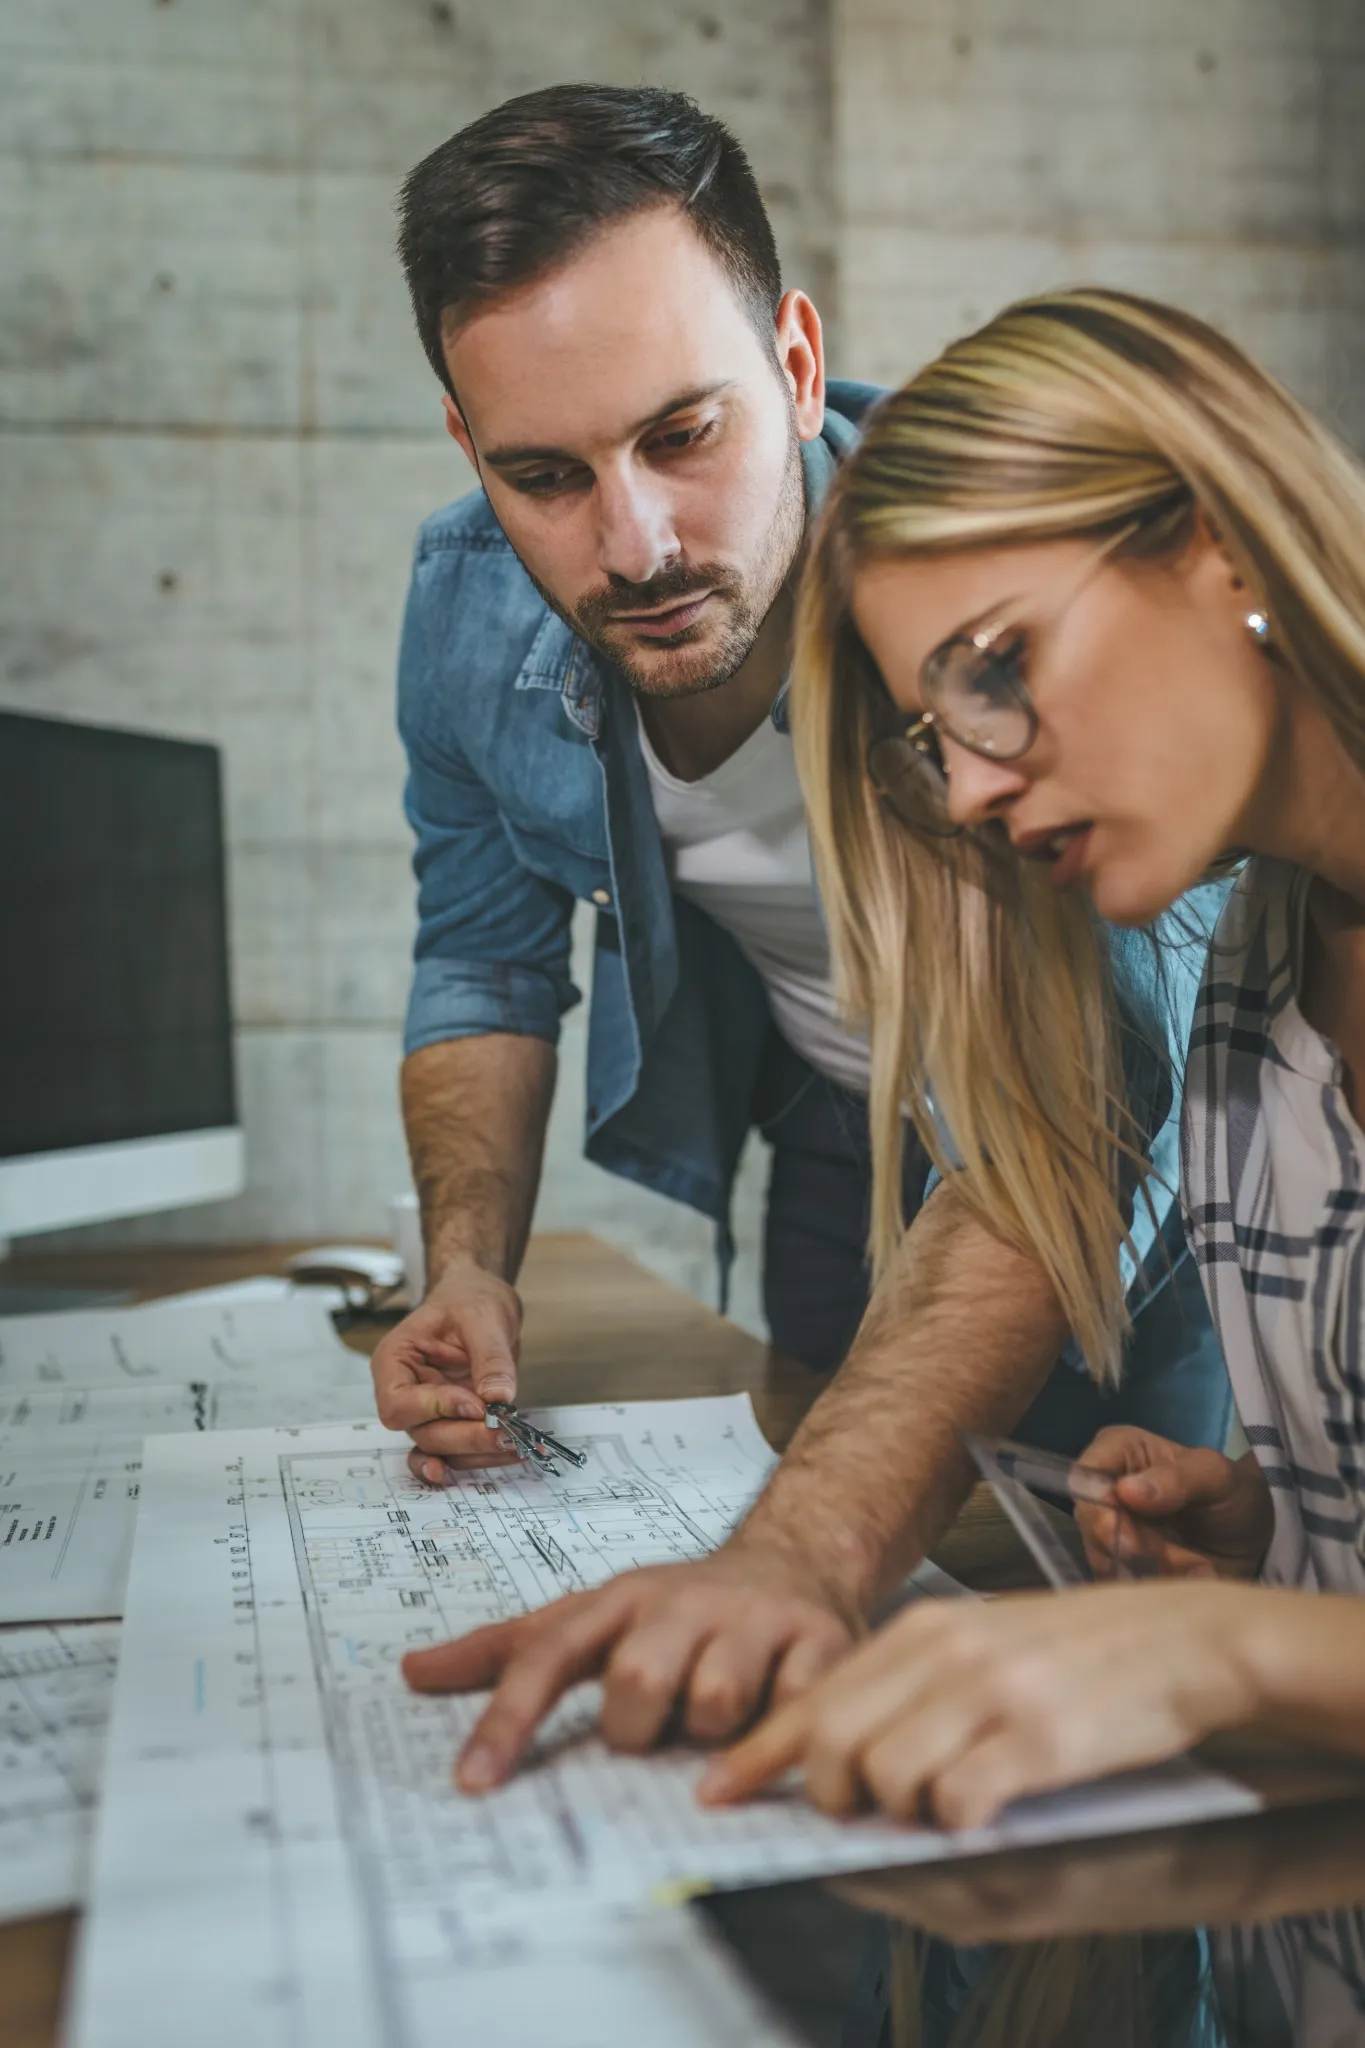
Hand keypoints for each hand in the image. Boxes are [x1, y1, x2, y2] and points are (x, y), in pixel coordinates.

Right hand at [369, 1258, 523, 1483]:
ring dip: (477, 1452)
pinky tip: (506, 1456)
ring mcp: (428, 1411)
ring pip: (442, 1448)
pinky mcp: (453, 1421)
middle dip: (464, 1437)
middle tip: (504, 1432)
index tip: (475, 1403)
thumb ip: (490, 1357)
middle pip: (422, 1432)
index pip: (398, 1402)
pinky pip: (457, 1451)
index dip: (434, 1409)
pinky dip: (481, 1457)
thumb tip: (498, 1397)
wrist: (481, 1300)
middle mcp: (406, 1391)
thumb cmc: (469, 1299)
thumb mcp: (482, 1316)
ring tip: (516, 1445)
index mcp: (395, 1360)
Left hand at [402, 1542, 858, 1791]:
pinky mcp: (819, 1642)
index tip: (472, 1784)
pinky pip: (788, 1710)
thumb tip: (411, 1672)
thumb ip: (508, 1649)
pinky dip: (775, 1738)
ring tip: (718, 1720)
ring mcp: (752, 1621)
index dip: (507, 1720)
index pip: (546, 1656)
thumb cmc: (679, 1609)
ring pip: (712, 1705)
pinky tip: (774, 1724)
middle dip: (637, 1730)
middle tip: (652, 1729)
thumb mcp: (594, 1616)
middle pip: (635, 1685)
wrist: (795, 1560)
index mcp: (619, 1599)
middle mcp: (681, 1602)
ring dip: (709, 1738)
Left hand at [699, 1581, 1262, 1829]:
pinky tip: (981, 1814)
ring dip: (900, 1813)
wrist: (1183, 1638)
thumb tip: (842, 1743)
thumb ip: (916, 1681)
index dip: (761, 1754)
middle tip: (852, 1819)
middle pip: (835, 1741)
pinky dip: (957, 1822)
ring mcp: (993, 1694)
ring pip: (888, 1776)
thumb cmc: (1083, 1648)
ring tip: (936, 1809)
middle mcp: (948, 1653)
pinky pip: (961, 1800)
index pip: (817, 1697)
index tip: (721, 1792)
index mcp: (926, 1628)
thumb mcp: (983, 1640)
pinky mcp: (1041, 1739)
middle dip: (828, 1797)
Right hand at [1074, 1427, 1273, 1580]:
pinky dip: (1157, 1589)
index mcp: (1120, 1450)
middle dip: (1135, 1549)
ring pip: (1105, 1558)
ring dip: (1154, 1571)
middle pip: (1091, 1523)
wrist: (1252, 1540)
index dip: (1099, 1508)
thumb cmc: (1232, 1494)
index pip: (1085, 1475)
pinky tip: (1191, 1578)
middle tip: (1176, 1560)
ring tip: (1196, 1567)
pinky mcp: (1119, 1564)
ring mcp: (1109, 1529)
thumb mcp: (1217, 1477)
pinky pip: (1121, 1584)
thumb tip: (1125, 1491)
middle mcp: (1105, 1488)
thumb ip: (1177, 1479)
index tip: (1131, 1541)